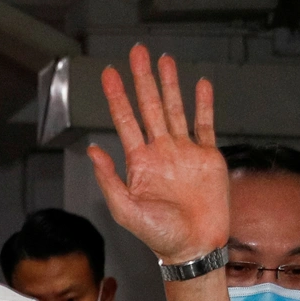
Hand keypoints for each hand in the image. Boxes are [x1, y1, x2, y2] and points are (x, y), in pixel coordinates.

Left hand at [88, 44, 228, 264]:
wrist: (192, 247)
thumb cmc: (157, 235)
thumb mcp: (124, 209)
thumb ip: (108, 179)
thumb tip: (92, 150)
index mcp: (138, 162)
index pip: (124, 120)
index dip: (116, 96)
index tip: (108, 74)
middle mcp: (159, 152)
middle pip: (149, 106)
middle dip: (142, 79)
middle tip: (136, 53)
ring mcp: (183, 152)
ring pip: (175, 109)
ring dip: (169, 84)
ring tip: (163, 60)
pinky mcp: (207, 157)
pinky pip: (205, 125)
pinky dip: (204, 104)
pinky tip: (200, 85)